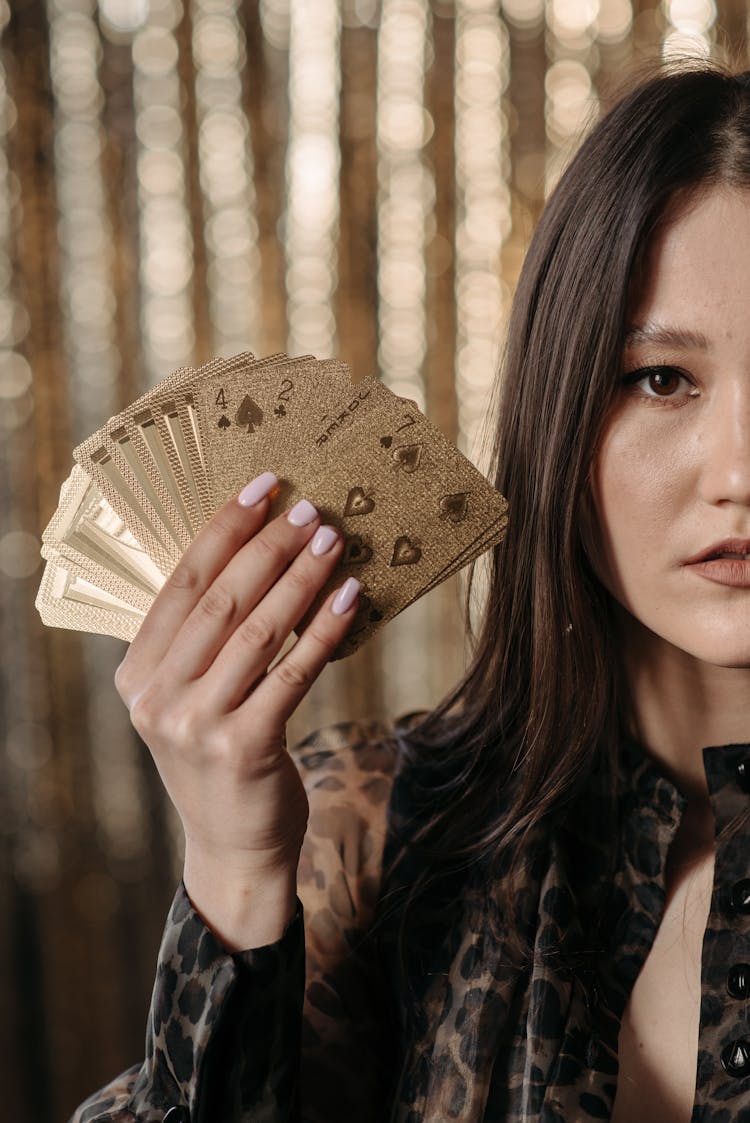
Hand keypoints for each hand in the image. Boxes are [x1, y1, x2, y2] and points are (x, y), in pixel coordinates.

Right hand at [113, 472, 358, 947]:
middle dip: (267, 547)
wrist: (233, 847)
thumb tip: (262, 556)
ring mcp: (196, 726)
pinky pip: (292, 674)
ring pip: (257, 632)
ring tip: (331, 540)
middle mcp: (156, 698)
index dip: (223, 529)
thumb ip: (206, 642)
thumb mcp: (192, 699)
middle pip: (220, 601)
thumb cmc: (221, 757)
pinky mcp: (244, 748)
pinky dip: (324, 632)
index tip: (262, 487)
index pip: (181, 584)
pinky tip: (349, 598)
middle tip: (308, 508)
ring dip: (300, 579)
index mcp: (137, 674)